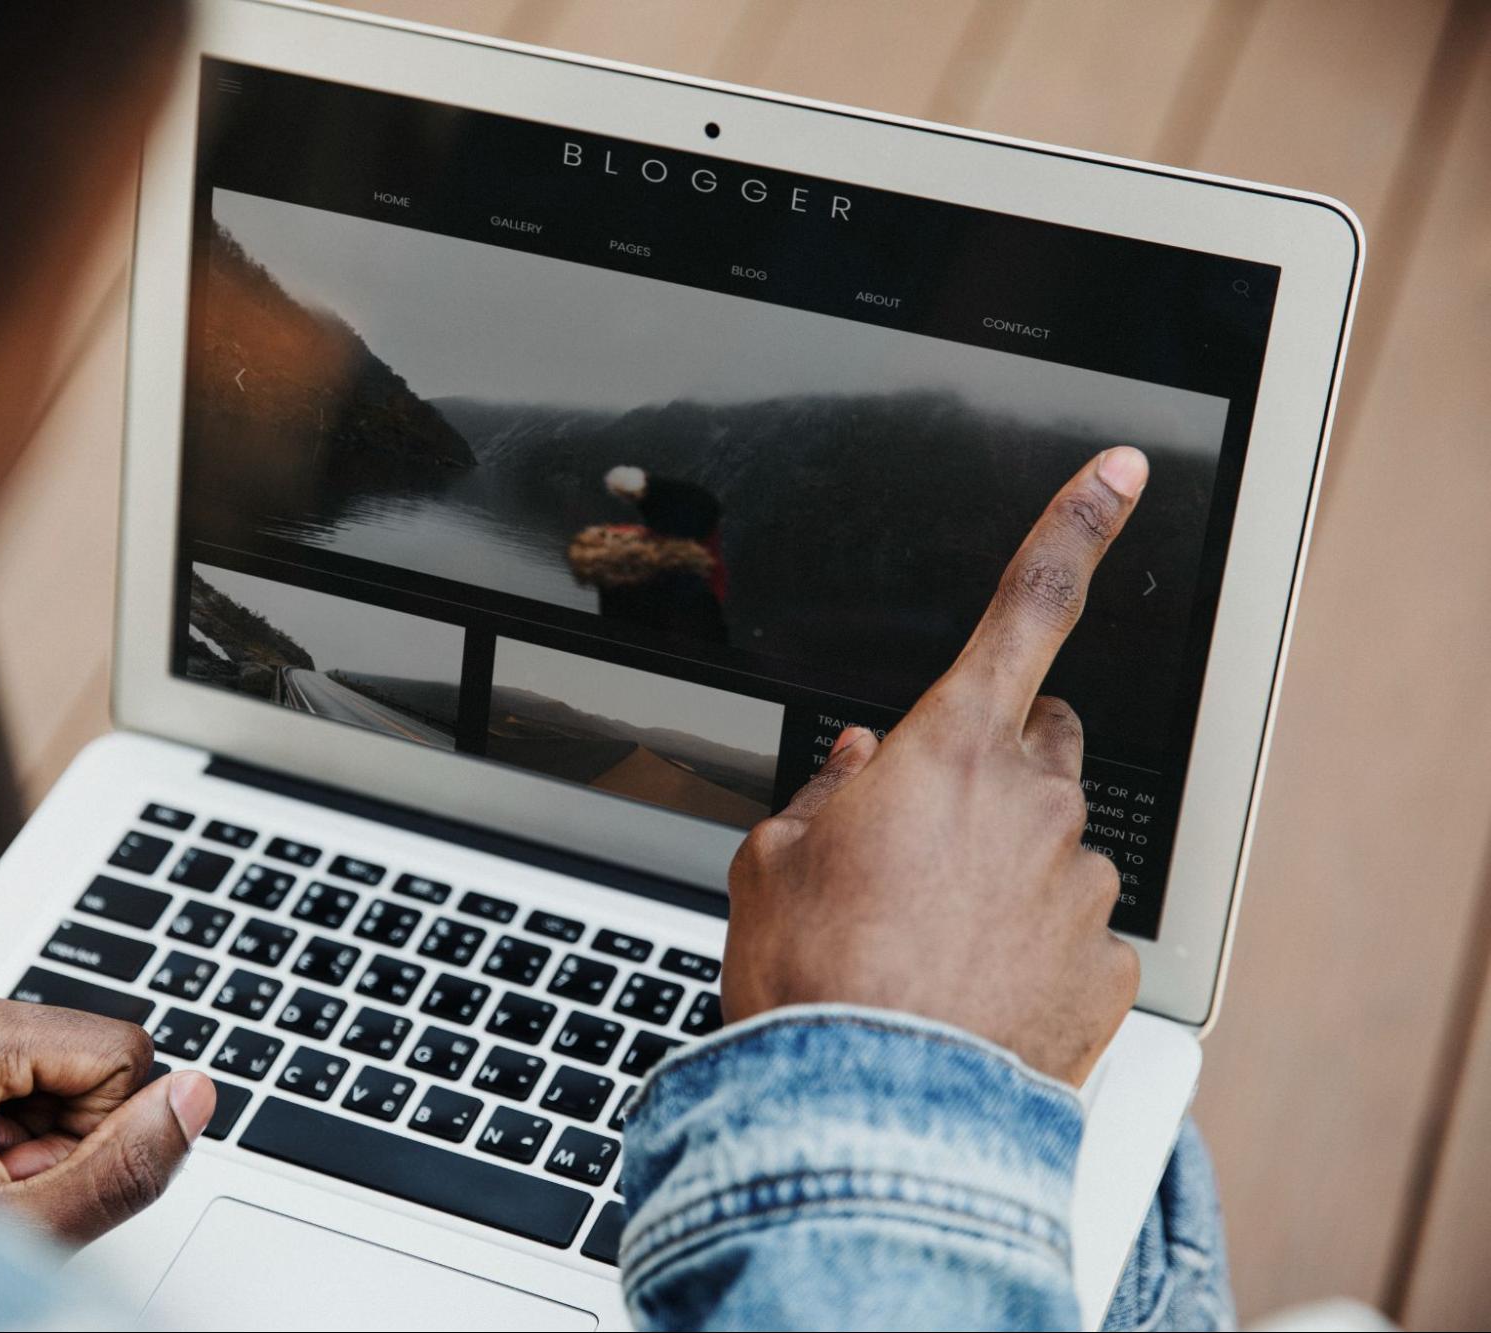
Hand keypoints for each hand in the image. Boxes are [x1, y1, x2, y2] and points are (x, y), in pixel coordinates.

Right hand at [723, 447, 1148, 1084]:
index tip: (1118, 474)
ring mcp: (1079, 888)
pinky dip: (1031, 944)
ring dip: (1007, 863)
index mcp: (948, 750)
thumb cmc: (812, 978)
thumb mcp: (770, 862)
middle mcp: (1033, 804)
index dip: (1075, 528)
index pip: (1026, 610)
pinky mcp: (1105, 969)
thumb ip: (818, 796)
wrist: (865, 1111)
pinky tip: (971, 986)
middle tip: (925, 824)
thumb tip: (850, 772)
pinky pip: (1074, 931)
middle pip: (1041, 737)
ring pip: (1056, 842)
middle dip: (996, 759)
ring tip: (927, 935)